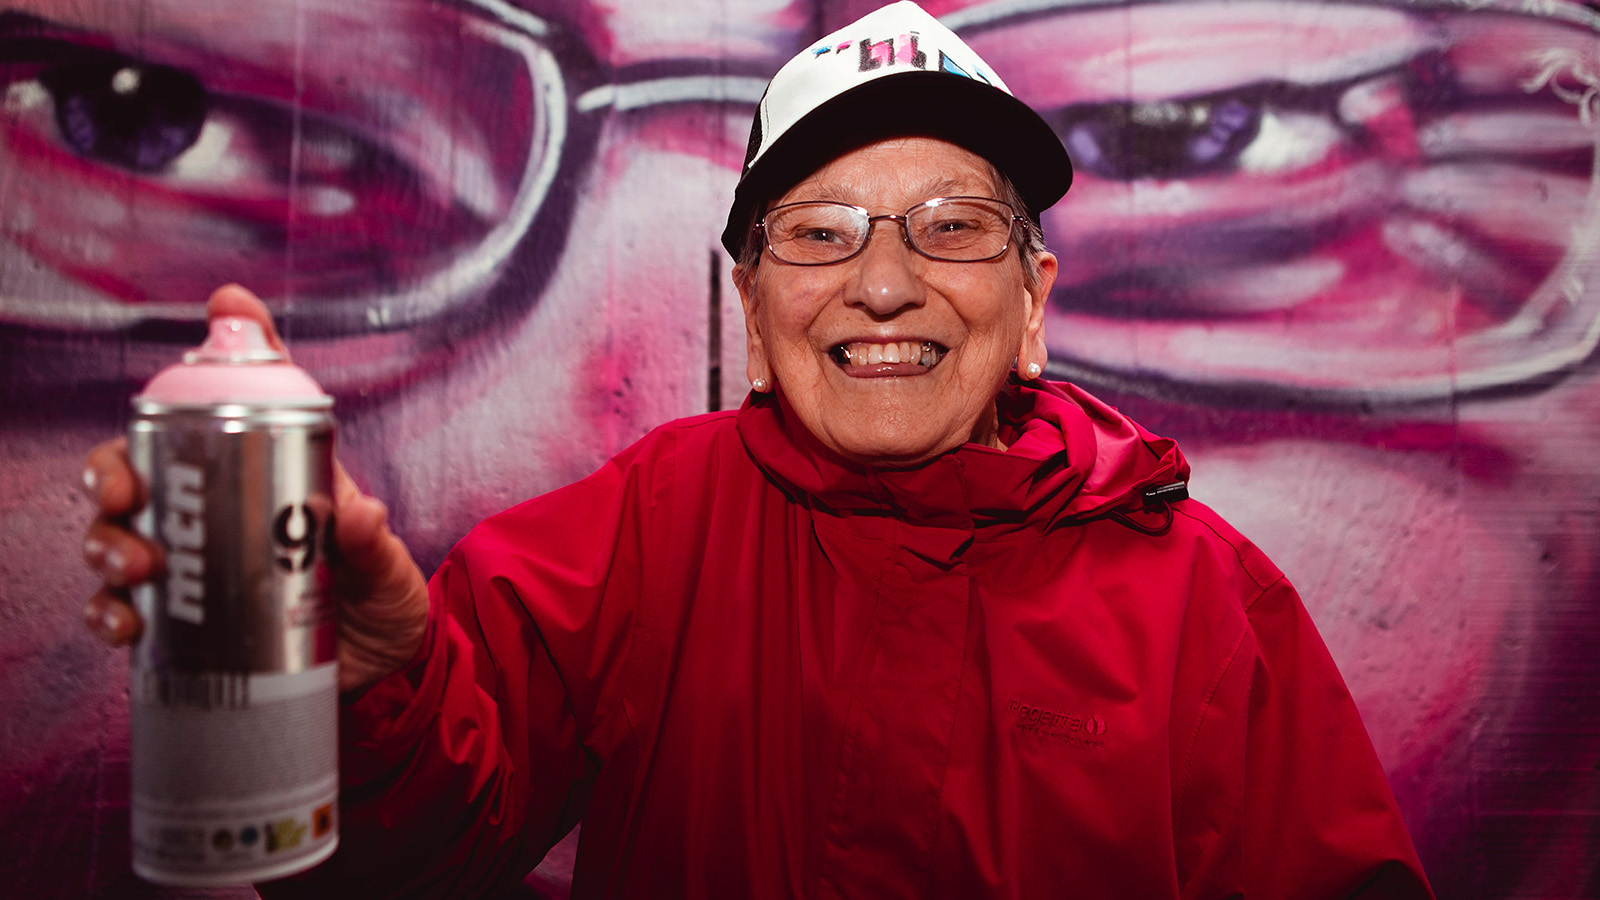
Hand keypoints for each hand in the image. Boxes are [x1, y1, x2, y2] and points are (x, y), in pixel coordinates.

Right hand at [81, 284, 428, 694]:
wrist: (383, 676)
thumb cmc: (384, 602)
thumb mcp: (389, 571)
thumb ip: (374, 545)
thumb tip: (362, 515)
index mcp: (277, 474)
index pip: (251, 398)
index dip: (234, 344)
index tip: (229, 303)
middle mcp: (225, 510)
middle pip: (147, 464)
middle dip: (117, 470)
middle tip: (126, 497)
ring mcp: (196, 564)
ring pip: (119, 532)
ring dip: (106, 542)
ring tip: (134, 568)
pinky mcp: (182, 621)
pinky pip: (124, 608)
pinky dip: (112, 613)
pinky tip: (126, 623)